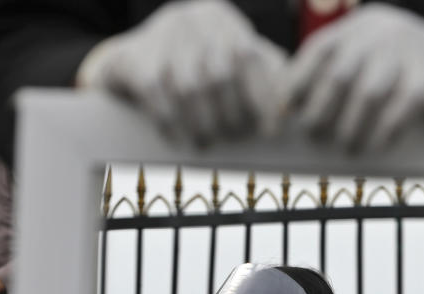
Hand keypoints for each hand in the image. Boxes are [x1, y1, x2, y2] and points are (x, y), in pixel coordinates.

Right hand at [76, 0, 285, 145]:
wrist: (132, 58)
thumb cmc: (198, 65)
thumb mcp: (231, 59)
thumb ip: (264, 74)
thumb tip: (290, 107)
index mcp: (223, 20)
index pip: (249, 58)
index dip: (262, 97)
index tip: (270, 130)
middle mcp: (193, 20)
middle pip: (219, 75)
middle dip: (230, 114)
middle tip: (233, 138)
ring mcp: (161, 36)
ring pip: (189, 88)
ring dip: (202, 123)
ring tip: (206, 143)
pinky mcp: (135, 58)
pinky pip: (156, 95)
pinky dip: (170, 121)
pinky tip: (177, 137)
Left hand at [287, 5, 423, 150]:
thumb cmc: (404, 71)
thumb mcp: (371, 58)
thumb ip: (337, 73)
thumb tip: (287, 110)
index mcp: (360, 27)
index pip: (318, 52)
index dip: (297, 84)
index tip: (288, 114)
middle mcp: (381, 32)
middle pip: (338, 75)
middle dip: (320, 112)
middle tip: (316, 137)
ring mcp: (409, 51)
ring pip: (367, 94)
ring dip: (351, 128)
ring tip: (348, 148)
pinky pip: (400, 108)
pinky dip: (384, 131)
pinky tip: (379, 145)